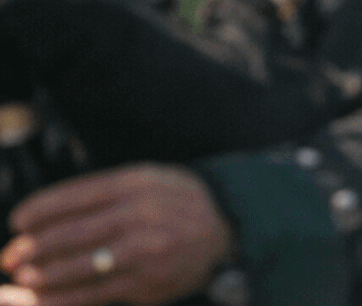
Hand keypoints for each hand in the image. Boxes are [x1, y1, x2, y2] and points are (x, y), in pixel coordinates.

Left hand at [1, 165, 232, 305]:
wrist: (228, 226)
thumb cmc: (177, 201)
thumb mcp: (148, 180)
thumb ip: (105, 193)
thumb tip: (49, 215)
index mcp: (138, 184)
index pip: (78, 195)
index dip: (42, 209)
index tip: (19, 219)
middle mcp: (142, 214)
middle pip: (74, 232)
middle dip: (34, 246)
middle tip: (11, 254)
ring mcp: (146, 250)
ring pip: (82, 265)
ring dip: (44, 274)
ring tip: (23, 277)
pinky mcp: (148, 281)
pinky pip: (97, 293)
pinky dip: (65, 298)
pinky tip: (45, 298)